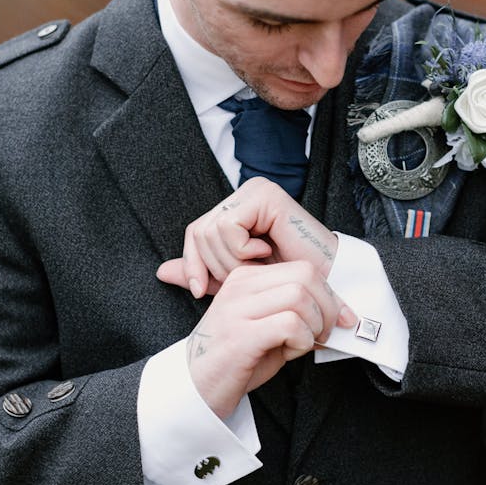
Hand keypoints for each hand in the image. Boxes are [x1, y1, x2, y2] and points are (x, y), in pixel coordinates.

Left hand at [158, 177, 340, 298]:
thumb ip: (202, 272)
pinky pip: (228, 226)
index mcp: (237, 209)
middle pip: (199, 232)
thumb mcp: (234, 279)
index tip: (199, 292)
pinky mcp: (264, 195)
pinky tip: (265, 252)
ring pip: (211, 231)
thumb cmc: (286, 284)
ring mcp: (255, 191)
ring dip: (232, 261)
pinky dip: (241, 250)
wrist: (323, 288)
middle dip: (217, 266)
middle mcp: (245, 194)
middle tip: (246, 276)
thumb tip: (162, 272)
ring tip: (259, 266)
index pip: (195, 233)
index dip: (192, 264)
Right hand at [182, 261, 354, 417]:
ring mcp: (237, 310)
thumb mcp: (268, 326)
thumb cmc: (237, 360)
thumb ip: (296, 311)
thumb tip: (340, 312)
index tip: (339, 318)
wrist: (198, 388)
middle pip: (305, 276)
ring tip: (301, 343)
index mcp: (246, 279)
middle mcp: (239, 287)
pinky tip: (289, 352)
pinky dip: (301, 341)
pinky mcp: (240, 336)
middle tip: (324, 332)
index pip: (302, 268)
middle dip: (328, 306)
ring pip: (299, 297)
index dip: (329, 294)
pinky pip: (289, 324)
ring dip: (314, 325)